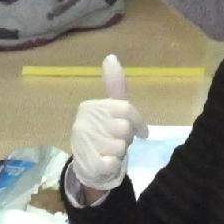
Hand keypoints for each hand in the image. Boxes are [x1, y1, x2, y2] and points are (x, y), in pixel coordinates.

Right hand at [66, 53, 137, 200]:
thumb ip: (114, 84)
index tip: (141, 131)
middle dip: (126, 137)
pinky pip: (114, 162)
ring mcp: (83, 143)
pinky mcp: (88, 163)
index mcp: (89, 107)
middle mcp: (82, 122)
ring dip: (120, 152)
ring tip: (110, 151)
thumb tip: (111, 56)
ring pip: (120, 146)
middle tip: (117, 141)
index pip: (125, 109)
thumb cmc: (105, 134)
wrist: (89, 167)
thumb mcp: (112, 109)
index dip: (137, 121)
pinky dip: (115, 164)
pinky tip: (107, 162)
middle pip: (124, 127)